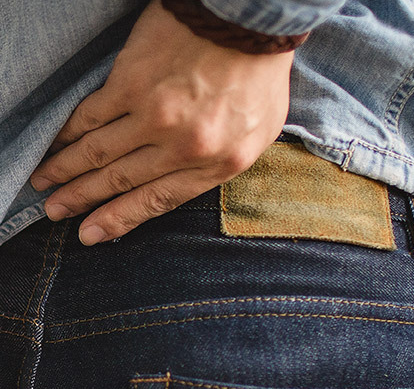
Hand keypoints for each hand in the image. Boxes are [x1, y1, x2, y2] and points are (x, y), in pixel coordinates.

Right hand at [31, 0, 292, 244]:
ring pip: (100, 152)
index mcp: (217, 164)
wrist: (249, 19)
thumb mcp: (260, 134)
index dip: (119, 219)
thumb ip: (223, 162)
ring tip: (45, 182)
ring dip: (67, 169)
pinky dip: (70, 131)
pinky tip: (56, 143)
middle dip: (83, 199)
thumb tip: (189, 179)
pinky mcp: (132, 82)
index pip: (158, 201)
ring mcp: (154, 115)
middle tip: (55, 212)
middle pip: (121, 180)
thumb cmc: (260, 76)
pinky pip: (92, 114)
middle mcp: (181, 147)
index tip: (91, 233)